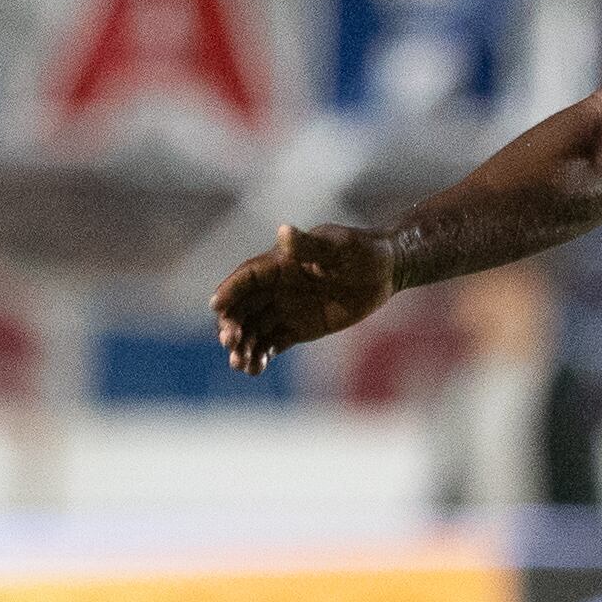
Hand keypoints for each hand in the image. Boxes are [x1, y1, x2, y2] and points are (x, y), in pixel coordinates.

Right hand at [211, 223, 396, 373]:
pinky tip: (255, 369)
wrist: (385, 271)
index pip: (247, 277)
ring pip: (253, 330)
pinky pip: (271, 344)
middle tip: (230, 343)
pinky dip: (260, 356)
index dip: (229, 290)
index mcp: (280, 263)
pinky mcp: (297, 329)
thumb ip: (309, 246)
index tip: (216, 307)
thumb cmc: (362, 251)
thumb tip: (283, 232)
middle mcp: (276, 287)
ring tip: (240, 365)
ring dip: (242, 346)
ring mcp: (285, 309)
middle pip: (242, 307)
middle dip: (231, 325)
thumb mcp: (339, 247)